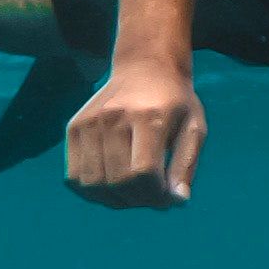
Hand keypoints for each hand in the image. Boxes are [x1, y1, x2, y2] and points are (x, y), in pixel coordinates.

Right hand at [66, 64, 202, 207]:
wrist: (145, 67)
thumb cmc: (174, 102)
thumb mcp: (194, 127)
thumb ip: (186, 165)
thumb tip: (177, 201)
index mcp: (150, 116)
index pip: (144, 173)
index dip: (157, 196)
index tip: (168, 198)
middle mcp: (115, 117)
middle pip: (118, 181)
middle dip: (139, 200)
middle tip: (152, 197)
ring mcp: (90, 122)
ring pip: (93, 184)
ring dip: (116, 200)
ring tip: (133, 193)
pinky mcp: (75, 127)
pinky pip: (74, 177)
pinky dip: (92, 192)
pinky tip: (112, 187)